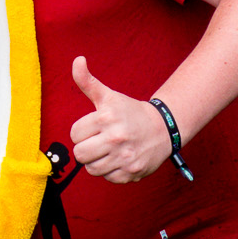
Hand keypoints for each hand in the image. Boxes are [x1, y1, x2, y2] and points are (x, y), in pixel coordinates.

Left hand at [68, 58, 169, 183]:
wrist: (163, 128)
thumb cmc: (130, 112)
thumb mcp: (109, 96)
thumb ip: (87, 81)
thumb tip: (77, 60)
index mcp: (106, 118)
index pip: (75, 134)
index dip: (81, 132)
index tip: (93, 128)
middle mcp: (116, 138)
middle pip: (80, 154)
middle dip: (86, 148)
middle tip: (98, 141)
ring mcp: (124, 157)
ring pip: (92, 169)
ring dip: (97, 161)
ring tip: (107, 151)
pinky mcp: (131, 173)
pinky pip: (107, 178)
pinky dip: (111, 171)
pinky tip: (119, 159)